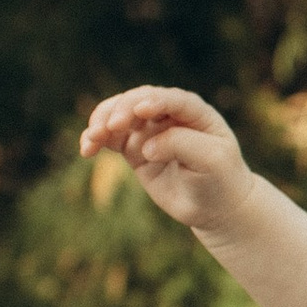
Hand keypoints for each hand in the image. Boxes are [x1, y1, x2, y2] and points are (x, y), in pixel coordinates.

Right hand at [79, 84, 254, 240]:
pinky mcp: (134, 148)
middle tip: (111, 127)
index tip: (142, 111)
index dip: (155, 101)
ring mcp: (149, 130)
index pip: (172, 99)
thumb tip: (146, 146)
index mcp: (194, 111)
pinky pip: (110, 138)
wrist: (216, 206)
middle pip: (138, 101)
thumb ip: (181, 145)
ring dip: (102, 122)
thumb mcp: (211, 161)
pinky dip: (96, 140)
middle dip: (122, 110)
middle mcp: (168, 115)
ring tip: (93, 138)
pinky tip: (86, 149)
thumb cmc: (220, 179)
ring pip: (118, 115)